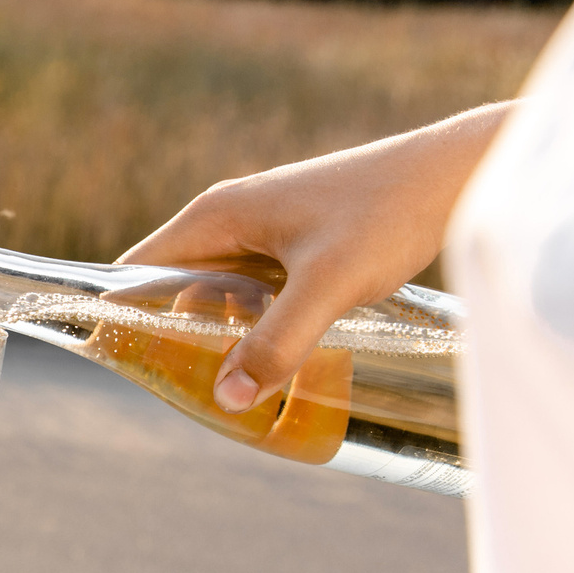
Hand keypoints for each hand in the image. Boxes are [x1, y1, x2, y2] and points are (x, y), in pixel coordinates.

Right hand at [120, 101, 511, 411]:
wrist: (454, 174)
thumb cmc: (388, 214)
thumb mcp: (326, 287)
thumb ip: (276, 343)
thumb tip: (226, 398)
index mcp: (218, 216)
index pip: (137, 268)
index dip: (119, 313)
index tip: (120, 365)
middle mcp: (233, 218)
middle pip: (176, 286)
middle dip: (177, 339)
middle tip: (189, 395)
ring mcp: (268, 228)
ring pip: (222, 292)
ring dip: (224, 336)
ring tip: (238, 387)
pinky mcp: (300, 241)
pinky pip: (258, 290)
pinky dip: (259, 323)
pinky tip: (283, 358)